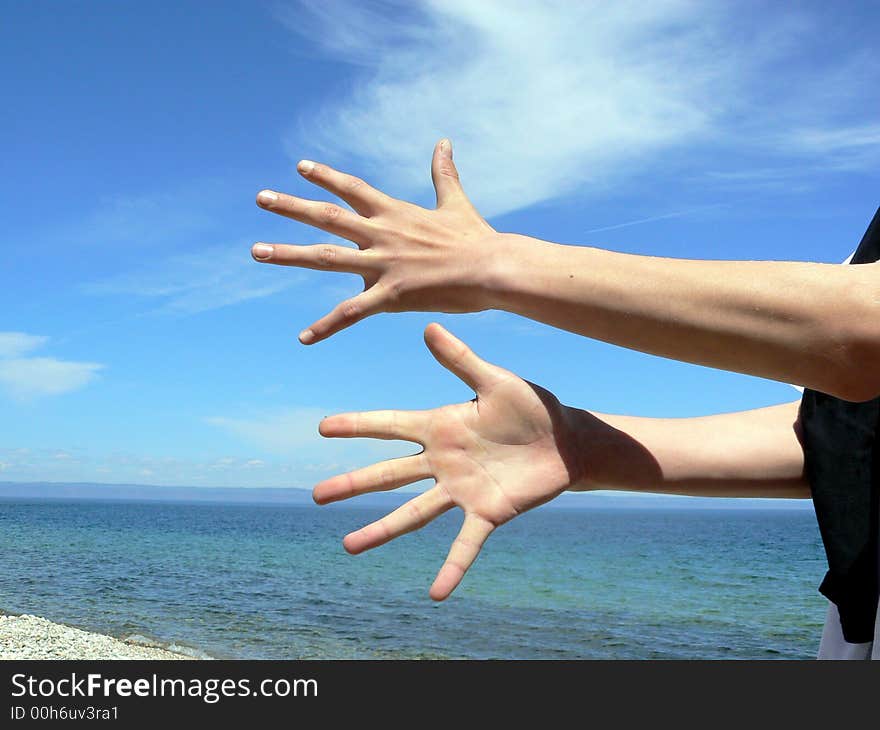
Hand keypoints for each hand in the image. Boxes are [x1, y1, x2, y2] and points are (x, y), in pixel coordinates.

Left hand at [252, 140, 499, 343]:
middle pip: (327, 217)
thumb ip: (443, 173)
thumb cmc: (477, 238)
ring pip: (326, 259)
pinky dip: (326, 326)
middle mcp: (382, 234)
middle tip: (260, 198)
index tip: (299, 167)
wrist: (493, 269)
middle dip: (291, 207)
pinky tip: (304, 338)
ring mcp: (383, 265)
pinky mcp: (391, 296)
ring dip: (288, 255)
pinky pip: (351, 314)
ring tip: (256, 252)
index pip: (352, 189)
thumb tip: (444, 141)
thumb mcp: (455, 201)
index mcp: (395, 213)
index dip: (325, 177)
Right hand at [313, 323, 582, 599]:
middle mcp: (442, 461)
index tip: (323, 427)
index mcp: (441, 426)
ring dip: (381, 530)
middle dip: (353, 484)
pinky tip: (436, 593)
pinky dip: (452, 568)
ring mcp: (461, 490)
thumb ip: (460, 360)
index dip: (357, 426)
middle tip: (317, 495)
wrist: (566, 440)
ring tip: (348, 546)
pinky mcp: (488, 512)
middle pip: (389, 474)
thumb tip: (429, 327)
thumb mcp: (494, 381)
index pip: (390, 424)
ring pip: (413, 513)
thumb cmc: (531, 406)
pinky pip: (465, 544)